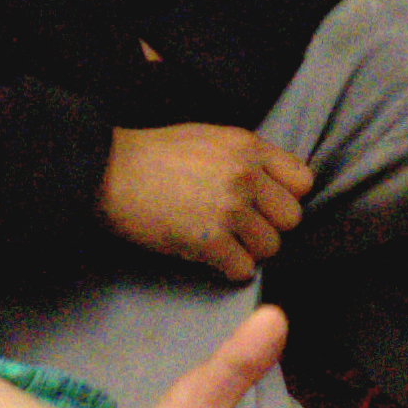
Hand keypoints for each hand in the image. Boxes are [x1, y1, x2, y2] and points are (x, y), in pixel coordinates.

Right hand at [99, 119, 313, 278]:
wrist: (105, 173)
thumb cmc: (152, 156)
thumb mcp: (208, 138)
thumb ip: (246, 157)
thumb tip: (276, 187)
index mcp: (247, 146)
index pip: (302, 181)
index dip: (284, 197)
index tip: (263, 205)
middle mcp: (245, 175)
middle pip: (291, 219)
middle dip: (268, 227)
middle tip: (239, 228)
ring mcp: (229, 209)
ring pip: (271, 247)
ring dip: (248, 250)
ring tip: (221, 241)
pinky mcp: (211, 241)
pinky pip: (244, 269)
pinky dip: (228, 269)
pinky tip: (209, 256)